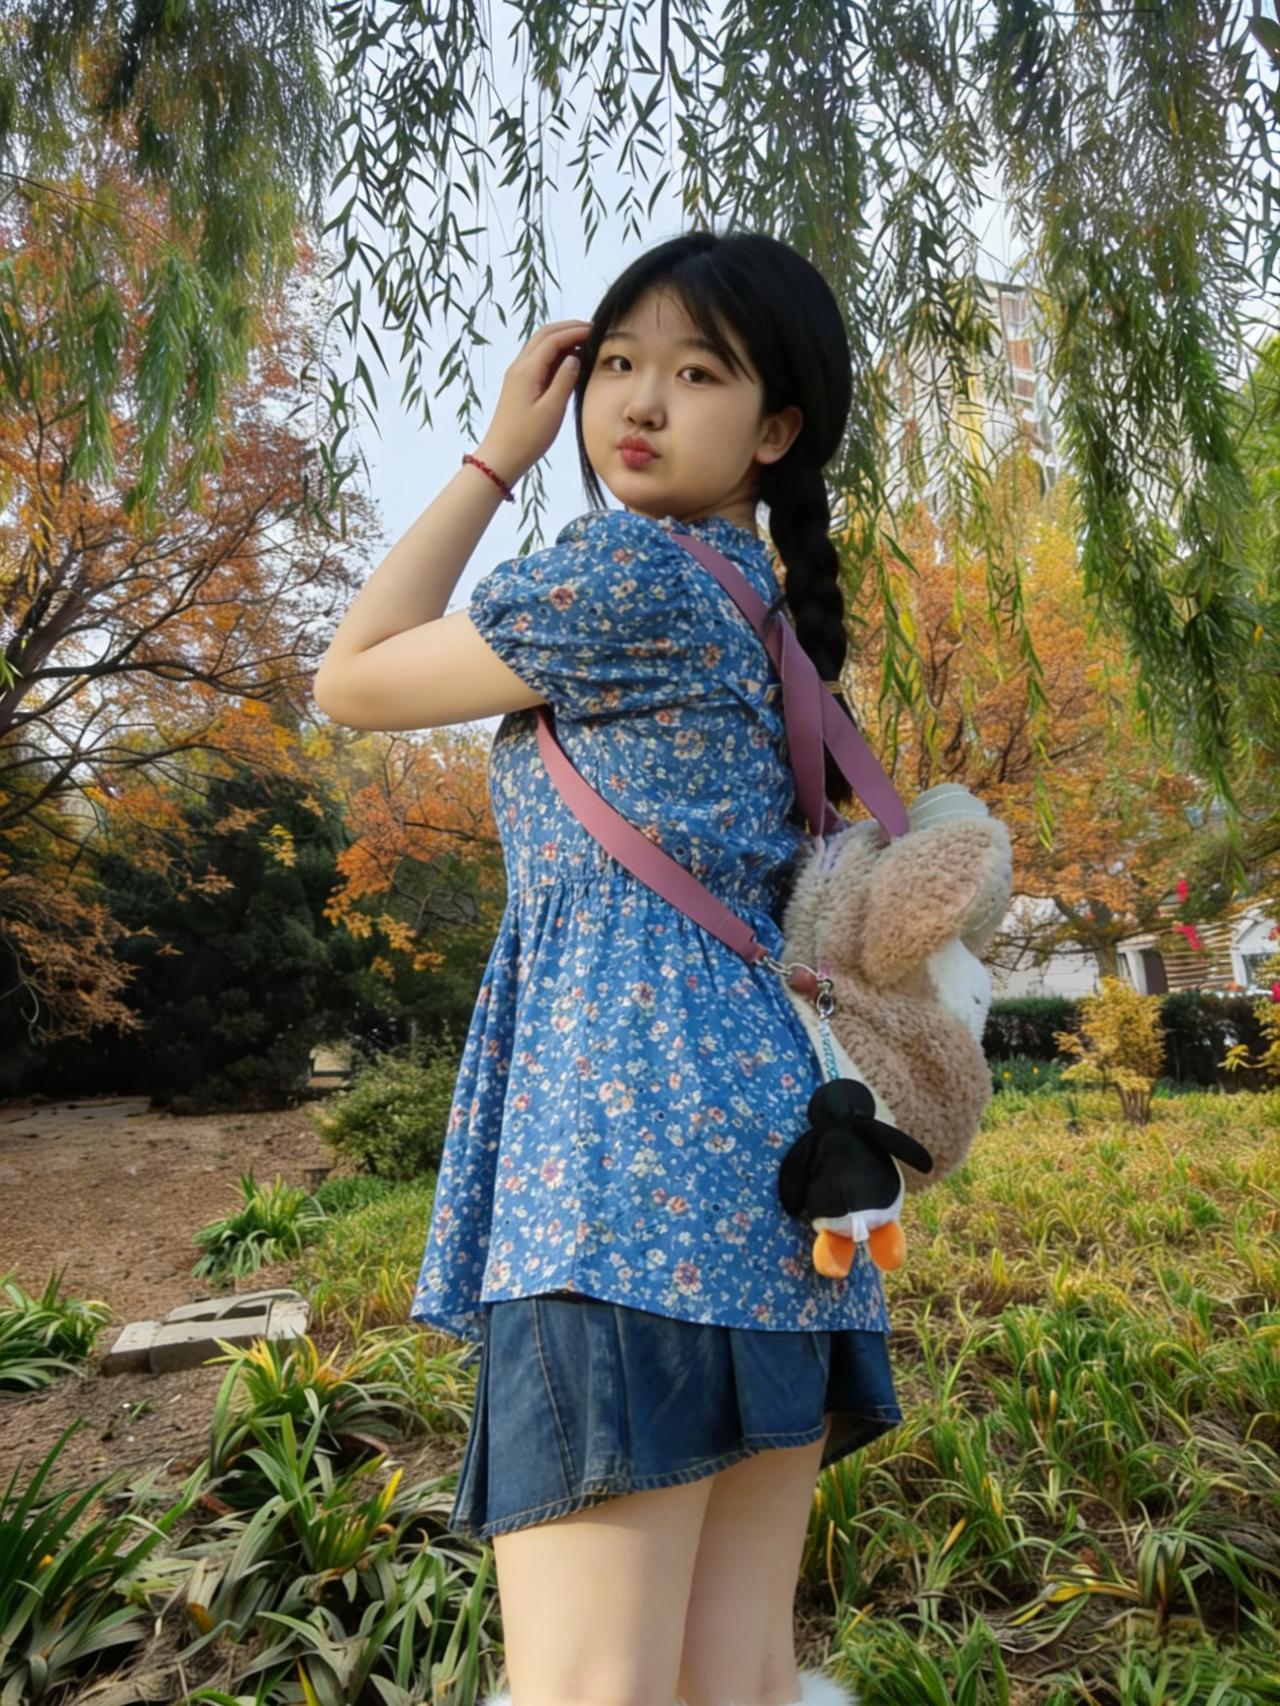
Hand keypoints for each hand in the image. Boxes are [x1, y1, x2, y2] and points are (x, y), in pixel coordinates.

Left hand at [477, 319, 592, 486]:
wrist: (501, 457)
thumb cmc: (527, 438)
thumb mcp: (552, 410)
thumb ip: (565, 380)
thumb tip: (574, 357)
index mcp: (527, 370)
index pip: (553, 340)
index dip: (575, 331)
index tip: (597, 330)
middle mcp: (519, 367)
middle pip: (544, 335)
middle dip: (568, 328)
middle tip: (592, 330)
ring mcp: (517, 375)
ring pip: (539, 345)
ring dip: (560, 338)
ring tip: (584, 341)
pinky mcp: (519, 384)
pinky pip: (537, 359)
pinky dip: (554, 352)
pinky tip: (569, 360)